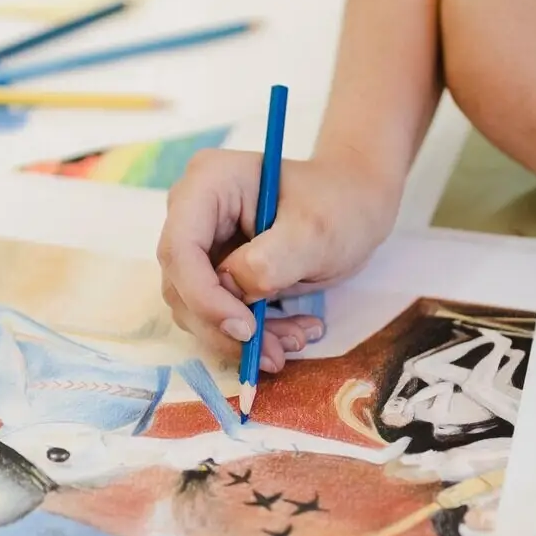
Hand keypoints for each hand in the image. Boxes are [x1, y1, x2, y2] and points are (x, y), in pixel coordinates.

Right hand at [157, 149, 397, 373]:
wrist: (355, 203)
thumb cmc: (339, 205)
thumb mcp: (314, 232)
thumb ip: (269, 263)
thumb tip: (233, 293)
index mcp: (208, 183)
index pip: (180, 250)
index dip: (204, 297)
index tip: (246, 330)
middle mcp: (192, 212)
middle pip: (182, 285)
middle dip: (226, 327)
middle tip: (274, 352)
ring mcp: (201, 243)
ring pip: (197, 309)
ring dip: (242, 337)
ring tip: (295, 339)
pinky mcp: (214, 271)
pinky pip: (218, 314)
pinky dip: (253, 333)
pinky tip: (290, 333)